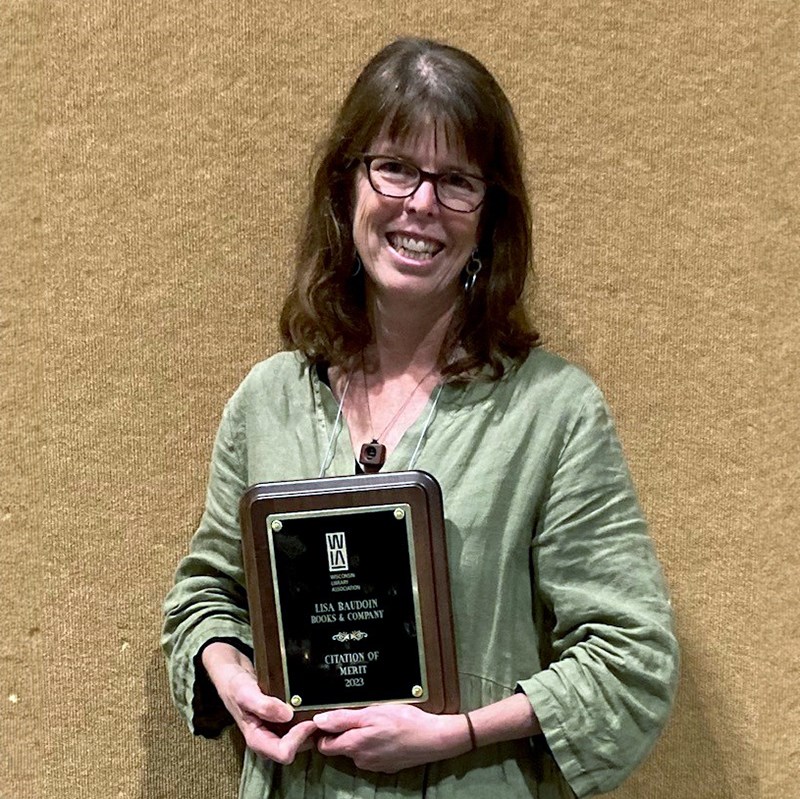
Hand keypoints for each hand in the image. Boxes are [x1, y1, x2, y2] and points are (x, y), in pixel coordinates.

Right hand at [202, 643, 316, 764]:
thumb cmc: (235, 686)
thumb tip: (287, 715)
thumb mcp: (245, 693)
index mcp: (257, 739)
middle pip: (296, 749)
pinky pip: (301, 728)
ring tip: (319, 710)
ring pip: (302, 741)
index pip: (283, 752)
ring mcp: (277, 732)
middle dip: (309, 735)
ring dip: (312, 728)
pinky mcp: (284, 723)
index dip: (299, 739)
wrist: (233, 677)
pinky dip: (308, 719)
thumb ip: (263, 705)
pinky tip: (312, 707)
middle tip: (319, 715)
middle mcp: (269, 740)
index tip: (309, 720)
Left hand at [314, 704, 469, 772]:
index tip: (331, 719)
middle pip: (342, 747)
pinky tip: (387, 732)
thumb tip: (320, 721)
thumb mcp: (371, 713)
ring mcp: (374, 764)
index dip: (325, 731)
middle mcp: (361, 760)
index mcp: (354, 746)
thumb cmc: (405, 723)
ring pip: (358, 750)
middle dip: (346, 732)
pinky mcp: (387, 765)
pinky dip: (376, 743)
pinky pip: (373, 753)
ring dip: (362, 736)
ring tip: (377, 721)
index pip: (324, 745)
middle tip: (360, 715)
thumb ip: (343, 718)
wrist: (433, 738)